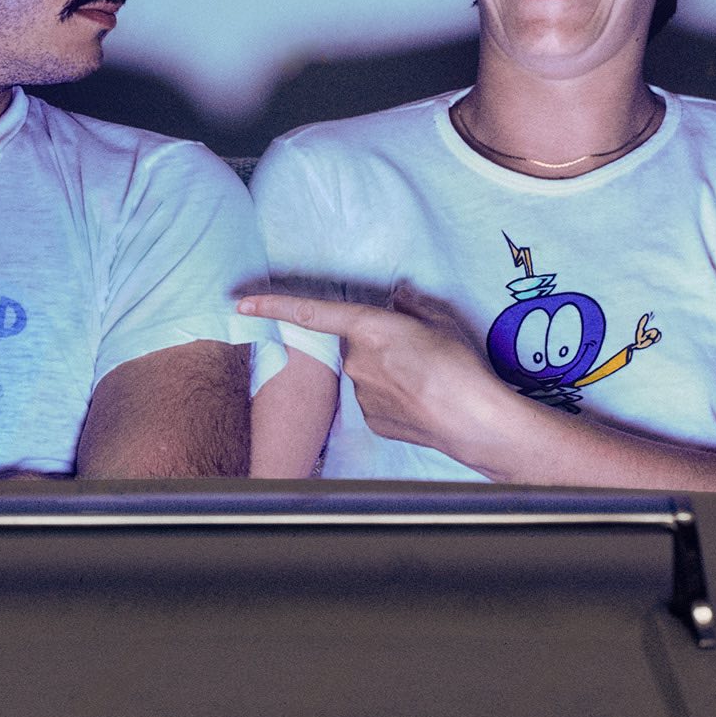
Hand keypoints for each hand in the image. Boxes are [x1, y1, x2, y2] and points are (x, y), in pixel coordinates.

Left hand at [240, 284, 502, 453]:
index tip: (242, 303)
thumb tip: (398, 295)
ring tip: (424, 380)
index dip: (274, 306)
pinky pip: (374, 399)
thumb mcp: (440, 321)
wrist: (473, 421)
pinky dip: (392, 397)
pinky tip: (419, 402)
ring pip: (364, 374)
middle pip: (353, 344)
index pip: (311, 313)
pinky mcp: (371, 420)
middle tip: (414, 354)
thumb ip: (412, 305)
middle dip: (375, 345)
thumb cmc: (460, 366)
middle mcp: (356, 361)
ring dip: (385, 372)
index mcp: (370, 328)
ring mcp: (361, 394)